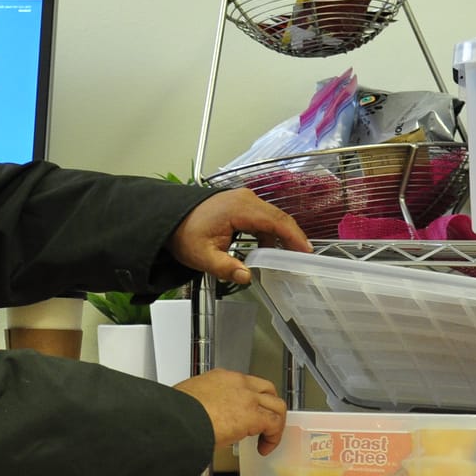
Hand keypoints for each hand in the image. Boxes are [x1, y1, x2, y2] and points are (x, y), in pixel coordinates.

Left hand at [166, 189, 311, 285]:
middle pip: (278, 217)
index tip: (306, 252)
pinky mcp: (241, 204)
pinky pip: (262, 217)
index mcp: (238, 208)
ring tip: (286, 257)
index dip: (293, 237)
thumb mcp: (202, 256)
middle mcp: (245, 199)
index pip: (275, 221)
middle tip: (303, 257)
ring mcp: (243, 199)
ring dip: (280, 237)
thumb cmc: (184, 234)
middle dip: (292, 237)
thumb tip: (246, 276)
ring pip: (272, 217)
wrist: (169, 220)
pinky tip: (266, 250)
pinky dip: (268, 233)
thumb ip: (225, 267)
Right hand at [176, 368, 288, 454]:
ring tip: (267, 438)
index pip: (245, 384)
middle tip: (265, 423)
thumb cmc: (177, 413)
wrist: (178, 419)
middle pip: (267, 389)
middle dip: (269, 406)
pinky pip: (274, 424)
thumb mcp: (190, 400)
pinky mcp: (253, 415)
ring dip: (275, 423)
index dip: (250, 399)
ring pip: (276, 405)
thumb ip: (203, 406)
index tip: (246, 412)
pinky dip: (273, 437)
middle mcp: (238, 383)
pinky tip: (265, 447)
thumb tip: (203, 419)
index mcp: (220, 378)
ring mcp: (248, 397)